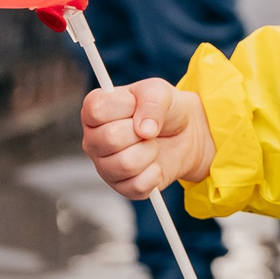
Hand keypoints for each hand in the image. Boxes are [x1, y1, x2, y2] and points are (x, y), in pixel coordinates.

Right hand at [82, 80, 215, 199]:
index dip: (124, 107)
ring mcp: (104, 166)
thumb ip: (151, 101)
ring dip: (149, 152)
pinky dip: (154, 173)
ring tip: (151, 145)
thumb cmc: (165, 109)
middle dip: (140, 132)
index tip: (136, 105)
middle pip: (110, 138)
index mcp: (94, 111)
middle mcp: (94, 139)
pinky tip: (154, 163)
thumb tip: (144, 129)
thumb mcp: (160, 91)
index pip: (96, 110)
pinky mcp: (120, 187)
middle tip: (147, 129)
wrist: (185, 133)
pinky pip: (137, 185)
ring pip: (125, 164)